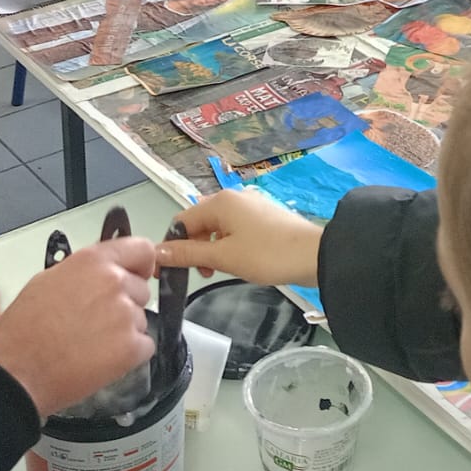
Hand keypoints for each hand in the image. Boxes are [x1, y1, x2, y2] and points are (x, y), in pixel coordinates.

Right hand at [0, 236, 158, 416]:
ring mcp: (126, 315)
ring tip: (90, 343)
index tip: (138, 274)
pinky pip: (144, 345)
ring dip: (124, 331)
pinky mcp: (132, 347)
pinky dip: (130, 355)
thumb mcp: (48, 280)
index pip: (141, 249)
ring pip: (140, 319)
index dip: (141, 265)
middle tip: (95, 321)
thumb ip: (84, 272)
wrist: (17, 372)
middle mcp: (114, 282)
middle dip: (125, 304)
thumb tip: (101, 274)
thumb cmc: (23, 330)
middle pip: (140, 289)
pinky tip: (101, 359)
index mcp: (93, 261)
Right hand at [157, 190, 322, 286]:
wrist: (314, 256)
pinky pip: (234, 228)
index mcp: (220, 201)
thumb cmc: (266, 255)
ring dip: (210, 248)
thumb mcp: (223, 256)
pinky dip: (227, 244)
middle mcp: (233, 197)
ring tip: (216, 270)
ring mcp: (250, 205)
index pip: (181, 220)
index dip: (171, 245)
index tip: (167, 271)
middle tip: (198, 273)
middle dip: (192, 246)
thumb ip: (188, 253)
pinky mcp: (263, 217)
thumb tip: (157, 252)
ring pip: (216, 226)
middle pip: (199, 221)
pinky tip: (235, 261)